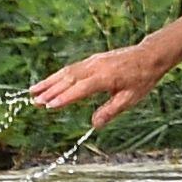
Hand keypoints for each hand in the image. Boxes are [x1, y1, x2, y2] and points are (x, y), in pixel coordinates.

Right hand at [27, 41, 169, 128]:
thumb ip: (111, 111)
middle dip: (50, 90)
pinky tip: (48, 82)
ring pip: (67, 71)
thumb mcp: (131, 98)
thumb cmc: (142, 79)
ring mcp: (93, 61)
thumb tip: (94, 125)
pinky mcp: (92, 59)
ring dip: (49, 81)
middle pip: (69, 79)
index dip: (64, 98)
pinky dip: (58, 75)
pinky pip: (72, 68)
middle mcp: (96, 67)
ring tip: (33, 91)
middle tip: (34, 102)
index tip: (49, 106)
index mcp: (106, 77)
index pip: (81, 89)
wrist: (149, 55)